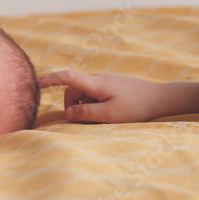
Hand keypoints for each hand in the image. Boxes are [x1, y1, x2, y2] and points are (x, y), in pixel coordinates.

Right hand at [38, 70, 166, 122]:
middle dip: (74, 106)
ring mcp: (107, 82)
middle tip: (87, 122)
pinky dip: (95, 106)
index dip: (51, 79)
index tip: (37, 84)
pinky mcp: (114, 86)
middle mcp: (99, 79)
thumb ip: (86, 114)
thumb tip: (68, 113)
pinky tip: (110, 114)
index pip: (68, 77)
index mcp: (96, 83)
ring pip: (85, 95)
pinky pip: (96, 95)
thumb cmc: (136, 107)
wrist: (161, 98)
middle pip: (74, 91)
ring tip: (103, 119)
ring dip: (86, 108)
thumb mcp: (109, 115)